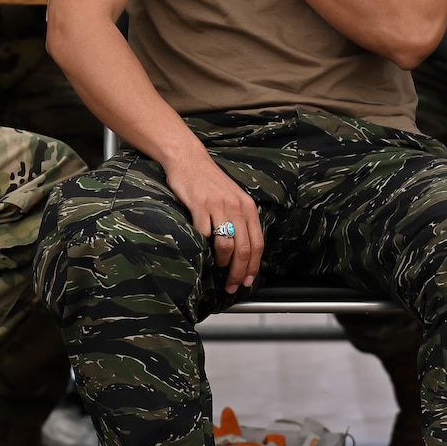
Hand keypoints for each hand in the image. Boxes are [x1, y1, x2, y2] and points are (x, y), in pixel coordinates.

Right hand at [160, 147, 264, 292]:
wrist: (189, 160)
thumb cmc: (210, 182)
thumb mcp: (233, 199)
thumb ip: (240, 220)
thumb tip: (244, 252)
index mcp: (248, 207)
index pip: (257, 244)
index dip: (253, 267)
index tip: (248, 282)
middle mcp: (237, 207)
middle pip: (243, 249)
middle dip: (239, 272)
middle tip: (232, 285)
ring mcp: (218, 206)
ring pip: (226, 245)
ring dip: (222, 262)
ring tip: (218, 266)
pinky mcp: (199, 205)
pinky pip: (204, 234)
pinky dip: (202, 245)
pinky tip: (201, 247)